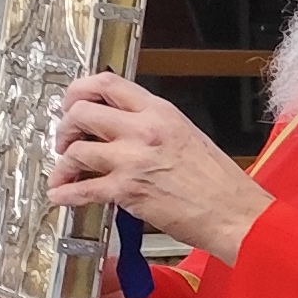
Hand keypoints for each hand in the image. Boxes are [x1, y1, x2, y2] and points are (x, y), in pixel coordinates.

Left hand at [51, 76, 271, 265]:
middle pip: (81, 112)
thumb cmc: (220, 183)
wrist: (235, 213)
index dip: (79, 89)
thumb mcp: (188, 135)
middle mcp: (144, 130)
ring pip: (76, 150)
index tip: (71, 101)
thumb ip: (153, 125)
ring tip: (66, 171)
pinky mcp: (127, 191)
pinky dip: (65, 192)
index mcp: (162, 112)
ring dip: (64, 163)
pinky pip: (82, 189)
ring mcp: (133, 160)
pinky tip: (62, 195)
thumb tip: (121, 126)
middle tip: (67, 139)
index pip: (108, 84)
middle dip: (65, 126)